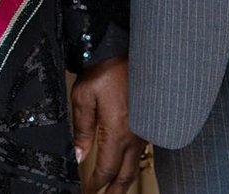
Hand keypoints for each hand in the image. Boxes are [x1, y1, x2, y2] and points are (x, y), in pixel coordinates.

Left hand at [70, 55, 141, 191]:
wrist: (124, 48)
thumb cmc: (104, 70)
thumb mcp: (83, 98)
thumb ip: (81, 130)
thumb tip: (79, 155)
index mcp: (117, 132)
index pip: (105, 170)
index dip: (95, 184)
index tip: (86, 191)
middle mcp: (134, 135)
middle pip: (125, 174)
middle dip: (114, 191)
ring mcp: (144, 129)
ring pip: (136, 163)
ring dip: (125, 180)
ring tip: (116, 189)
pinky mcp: (148, 120)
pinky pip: (142, 150)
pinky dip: (133, 163)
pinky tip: (127, 162)